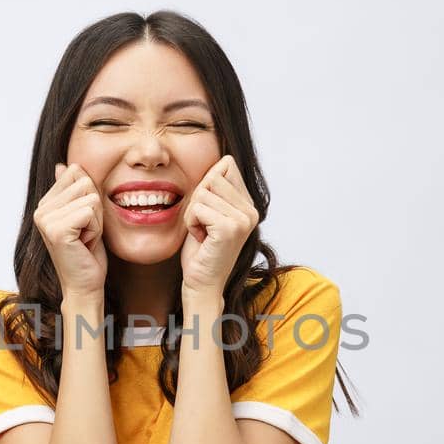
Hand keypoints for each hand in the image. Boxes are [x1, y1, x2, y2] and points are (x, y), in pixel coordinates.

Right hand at [35, 162, 107, 300]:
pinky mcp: (56, 230)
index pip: (76, 172)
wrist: (84, 285)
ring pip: (90, 198)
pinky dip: (95, 229)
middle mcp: (40, 209)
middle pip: (85, 183)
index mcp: (45, 203)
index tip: (82, 222)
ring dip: (96, 221)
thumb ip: (72, 190)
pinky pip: (90, 212)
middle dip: (95, 209)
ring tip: (84, 239)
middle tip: (85, 233)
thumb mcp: (83, 215)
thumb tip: (62, 165)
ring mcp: (46, 219)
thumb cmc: (87, 253)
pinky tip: (84, 244)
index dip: (89, 197)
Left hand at [180, 154, 258, 296]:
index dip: (207, 187)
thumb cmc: (201, 251)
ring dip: (193, 214)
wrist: (202, 284)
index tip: (209, 214)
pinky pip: (197, 208)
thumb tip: (224, 159)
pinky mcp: (230, 227)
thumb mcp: (209, 212)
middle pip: (212, 177)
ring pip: (202, 192)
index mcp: (250, 205)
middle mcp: (252, 211)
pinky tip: (202, 239)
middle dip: (198, 201)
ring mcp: (243, 219)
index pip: (226, 166)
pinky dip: (191, 223)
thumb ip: (216, 189)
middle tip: (204, 226)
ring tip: (203, 233)